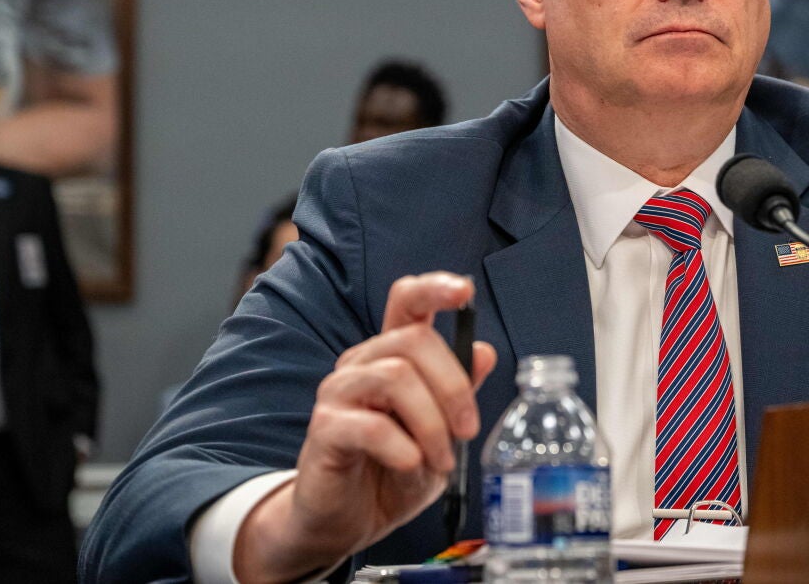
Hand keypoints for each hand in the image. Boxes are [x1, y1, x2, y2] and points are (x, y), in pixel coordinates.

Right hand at [234, 273, 496, 583]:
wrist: (349, 520)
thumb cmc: (395, 470)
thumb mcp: (442, 433)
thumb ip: (459, 393)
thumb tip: (484, 352)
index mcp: (392, 355)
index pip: (407, 301)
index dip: (435, 288)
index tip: (465, 290)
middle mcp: (362, 363)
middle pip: (414, 341)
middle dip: (454, 387)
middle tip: (467, 432)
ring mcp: (339, 392)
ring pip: (395, 377)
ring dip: (431, 423)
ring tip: (439, 460)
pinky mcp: (324, 428)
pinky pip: (371, 425)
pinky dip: (403, 447)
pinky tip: (410, 465)